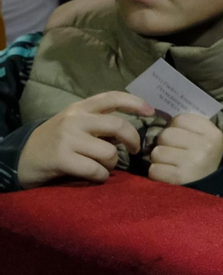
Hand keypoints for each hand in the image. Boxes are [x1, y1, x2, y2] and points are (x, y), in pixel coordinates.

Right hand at [15, 91, 151, 188]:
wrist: (20, 158)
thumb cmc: (54, 143)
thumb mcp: (74, 125)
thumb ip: (98, 124)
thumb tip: (130, 133)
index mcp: (80, 108)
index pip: (112, 97)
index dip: (135, 102)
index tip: (151, 111)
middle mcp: (74, 119)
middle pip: (118, 125)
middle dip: (133, 140)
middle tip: (134, 150)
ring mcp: (67, 138)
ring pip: (109, 152)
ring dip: (112, 164)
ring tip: (104, 167)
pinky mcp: (61, 158)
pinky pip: (95, 170)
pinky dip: (101, 176)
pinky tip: (96, 177)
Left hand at [147, 112, 222, 185]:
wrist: (211, 187)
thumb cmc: (203, 158)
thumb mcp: (206, 138)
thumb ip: (190, 125)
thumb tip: (162, 115)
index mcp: (212, 134)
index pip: (180, 119)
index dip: (175, 127)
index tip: (182, 137)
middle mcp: (204, 147)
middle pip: (166, 134)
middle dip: (165, 143)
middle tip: (174, 152)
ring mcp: (191, 163)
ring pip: (157, 152)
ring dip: (160, 159)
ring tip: (171, 164)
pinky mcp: (179, 179)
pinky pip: (154, 169)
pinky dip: (158, 172)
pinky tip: (168, 174)